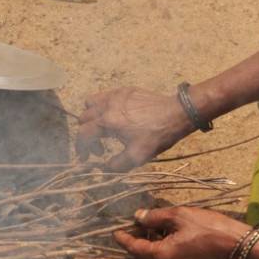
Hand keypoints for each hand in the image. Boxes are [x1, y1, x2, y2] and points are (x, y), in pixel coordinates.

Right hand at [74, 87, 193, 169]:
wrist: (177, 114)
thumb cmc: (157, 136)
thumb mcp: (137, 156)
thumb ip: (116, 165)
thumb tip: (104, 168)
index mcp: (107, 121)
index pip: (83, 134)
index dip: (81, 148)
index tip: (87, 158)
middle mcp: (107, 105)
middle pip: (84, 117)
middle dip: (87, 134)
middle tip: (101, 147)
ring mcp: (116, 94)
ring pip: (92, 102)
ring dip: (92, 116)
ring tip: (104, 127)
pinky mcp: (126, 90)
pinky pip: (106, 95)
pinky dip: (104, 106)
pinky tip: (117, 116)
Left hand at [112, 207, 248, 258]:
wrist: (235, 244)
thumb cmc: (208, 227)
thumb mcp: (178, 216)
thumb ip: (154, 217)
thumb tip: (138, 217)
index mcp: (161, 256)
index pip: (134, 248)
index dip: (123, 238)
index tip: (115, 230)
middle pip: (140, 258)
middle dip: (134, 243)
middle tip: (133, 225)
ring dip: (147, 247)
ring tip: (150, 227)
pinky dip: (158, 251)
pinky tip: (164, 236)